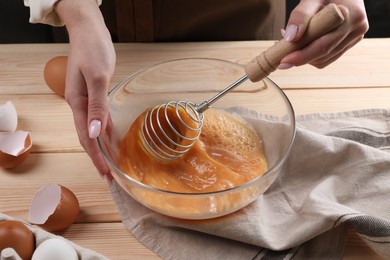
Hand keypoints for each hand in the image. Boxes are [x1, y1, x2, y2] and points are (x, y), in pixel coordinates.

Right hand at [55, 0, 115, 177]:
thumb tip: (94, 133)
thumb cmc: (92, 50)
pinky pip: (101, 119)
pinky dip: (107, 132)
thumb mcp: (97, 77)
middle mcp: (81, 106)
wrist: (89, 31)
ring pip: (95, 131)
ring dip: (103, 148)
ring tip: (112, 164)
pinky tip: (113, 140)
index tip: (104, 174)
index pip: (86, 137)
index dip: (95, 157)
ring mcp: (87, 101)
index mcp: (78, 104)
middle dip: (99, 158)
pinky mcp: (95, 95)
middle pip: (89, 138)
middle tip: (109, 177)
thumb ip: (97, 105)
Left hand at [279, 0, 368, 68]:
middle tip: (281, 60)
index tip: (283, 60)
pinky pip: (328, 57)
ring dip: (305, 57)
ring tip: (292, 43)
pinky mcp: (349, 43)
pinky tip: (303, 44)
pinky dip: (312, 56)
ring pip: (325, 59)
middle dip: (300, 58)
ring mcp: (355, 37)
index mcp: (351, 15)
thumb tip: (290, 38)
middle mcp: (357, 28)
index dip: (302, 55)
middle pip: (324, 54)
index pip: (323, 44)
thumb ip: (300, 16)